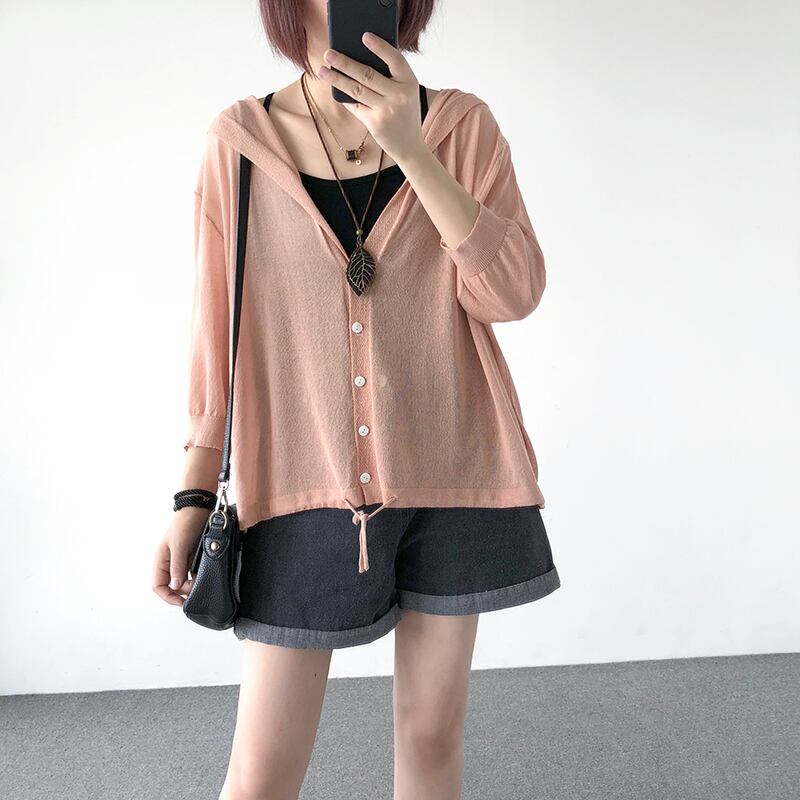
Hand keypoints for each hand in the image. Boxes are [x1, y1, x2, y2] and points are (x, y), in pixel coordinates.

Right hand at [152, 507, 206, 606]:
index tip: (182, 602)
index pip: (158, 586)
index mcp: (161, 560)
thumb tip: (175, 586)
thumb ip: (177, 566)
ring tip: (202, 582)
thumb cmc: (185, 523)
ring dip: (192, 584)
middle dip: (183, 591)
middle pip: (173, 586)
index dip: (168, 596)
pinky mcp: (192, 556)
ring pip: (184, 580)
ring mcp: (181, 559)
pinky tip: (205, 575)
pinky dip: (198, 576)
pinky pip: (193, 572)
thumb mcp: (179, 545)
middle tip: (197, 590)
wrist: (199, 507)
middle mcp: (169, 562)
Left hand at [319, 31, 425, 162]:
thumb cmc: (405, 114)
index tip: (364, 36)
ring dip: (337, 78)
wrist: (410, 146)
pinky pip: (355, 106)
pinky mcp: (375, 123)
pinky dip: (344, 97)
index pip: (395, 59)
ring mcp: (386, 110)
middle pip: (368, 74)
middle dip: (345, 63)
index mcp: (410, 83)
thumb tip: (359, 59)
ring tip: (323, 69)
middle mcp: (399, 96)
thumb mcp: (407, 93)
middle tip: (329, 54)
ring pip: (357, 89)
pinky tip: (334, 89)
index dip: (380, 47)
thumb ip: (392, 78)